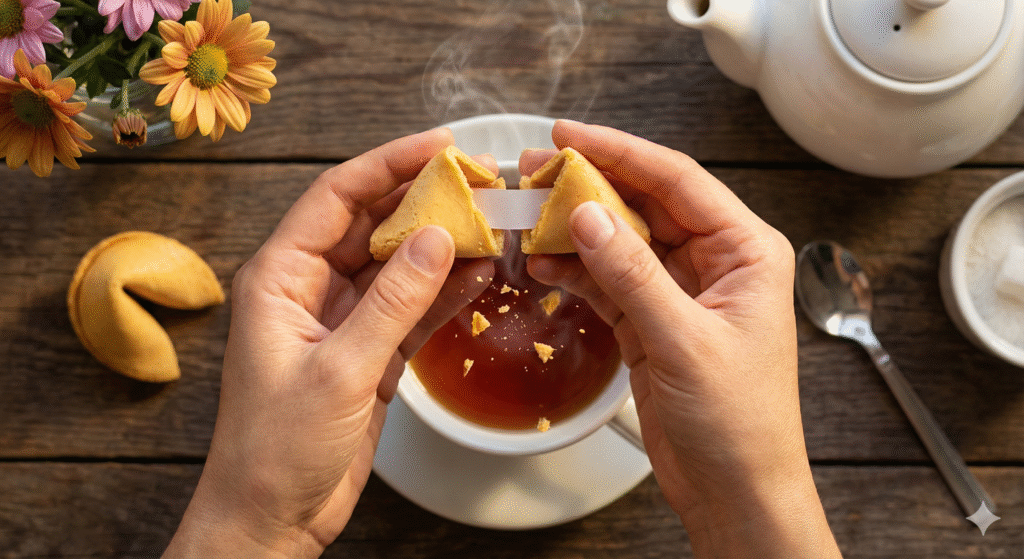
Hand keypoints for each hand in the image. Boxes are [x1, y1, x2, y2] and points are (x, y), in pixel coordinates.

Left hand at [163, 129, 493, 558]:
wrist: (272, 519)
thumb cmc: (275, 450)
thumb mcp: (338, 371)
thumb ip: (392, 303)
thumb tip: (439, 239)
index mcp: (280, 277)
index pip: (337, 197)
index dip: (389, 164)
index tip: (442, 144)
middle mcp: (310, 288)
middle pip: (372, 224)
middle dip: (425, 201)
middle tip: (481, 183)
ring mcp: (343, 320)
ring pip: (398, 264)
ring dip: (442, 246)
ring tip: (493, 223)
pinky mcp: (369, 352)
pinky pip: (412, 308)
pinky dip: (445, 293)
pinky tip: (481, 274)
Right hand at [524, 121, 840, 557]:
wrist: (736, 492)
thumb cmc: (740, 424)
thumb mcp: (685, 341)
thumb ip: (633, 275)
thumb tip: (588, 215)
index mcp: (746, 252)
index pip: (677, 181)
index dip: (621, 151)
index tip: (569, 134)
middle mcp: (715, 262)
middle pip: (644, 203)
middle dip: (590, 185)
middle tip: (534, 169)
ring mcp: (680, 291)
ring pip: (620, 240)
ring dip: (575, 228)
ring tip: (526, 213)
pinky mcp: (652, 321)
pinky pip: (608, 280)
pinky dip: (575, 270)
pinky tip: (542, 261)